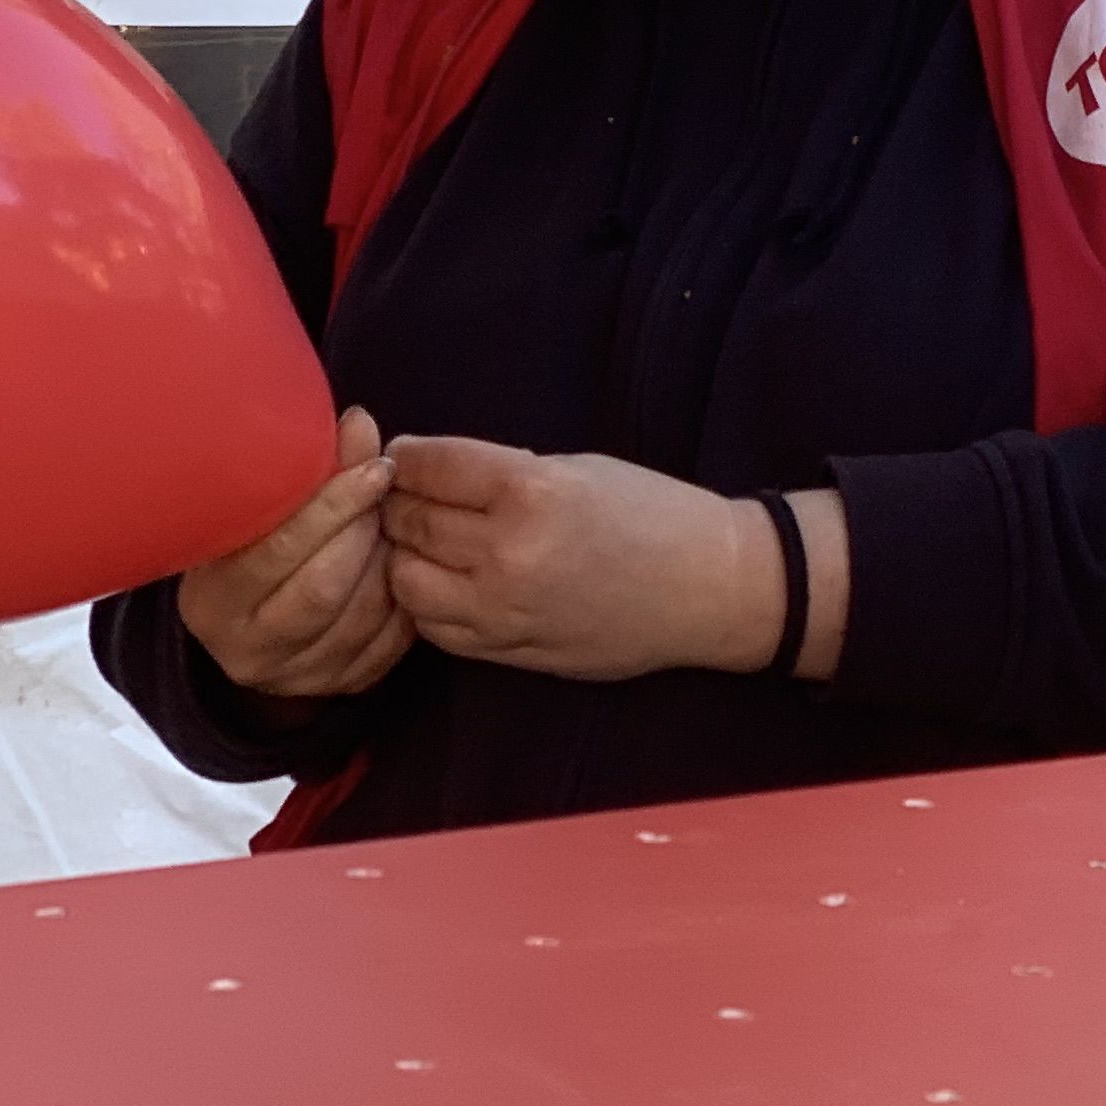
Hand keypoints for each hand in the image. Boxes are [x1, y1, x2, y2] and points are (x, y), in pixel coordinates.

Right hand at [178, 406, 412, 700]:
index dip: (331, 505)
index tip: (373, 467)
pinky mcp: (342, 686)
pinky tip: (397, 564)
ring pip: (365, 614)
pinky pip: (391, 640)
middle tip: (386, 492)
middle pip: (325, 586)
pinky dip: (404, 597)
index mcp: (212, 602)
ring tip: (389, 524)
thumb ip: (307, 470)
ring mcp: (296, 676)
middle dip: (365, 530)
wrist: (250, 617)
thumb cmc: (254, 546)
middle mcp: (247, 649)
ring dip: (388, 560)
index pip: (278, 552)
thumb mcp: (261, 510)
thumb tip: (359, 424)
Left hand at [381, 437, 836, 683]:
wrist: (707, 589)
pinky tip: (450, 581)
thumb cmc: (651, 514)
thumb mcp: (577, 468)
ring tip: (427, 541)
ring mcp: (504, 609)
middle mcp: (509, 553)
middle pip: (408, 521)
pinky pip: (433, 627)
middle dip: (399, 502)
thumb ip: (497, 472)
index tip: (403, 455)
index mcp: (532, 492)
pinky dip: (427, 601)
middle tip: (409, 494)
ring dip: (405, 555)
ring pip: (405, 580)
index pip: (427, 466)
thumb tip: (422, 471)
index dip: (405, 456)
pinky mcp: (508, 650)